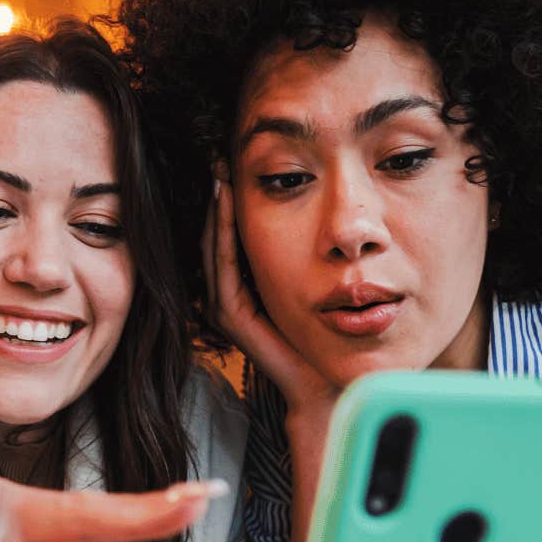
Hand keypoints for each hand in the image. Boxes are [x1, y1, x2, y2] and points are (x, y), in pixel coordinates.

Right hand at [204, 178, 337, 418]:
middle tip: (219, 158)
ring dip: (217, 212)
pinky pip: (225, 267)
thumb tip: (315, 212)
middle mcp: (228, 295)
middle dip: (218, 198)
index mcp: (245, 287)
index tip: (234, 163)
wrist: (327, 383)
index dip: (230, 201)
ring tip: (220, 176)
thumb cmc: (325, 336)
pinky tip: (229, 207)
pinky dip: (224, 236)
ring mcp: (226, 306)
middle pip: (215, 236)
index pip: (230, 235)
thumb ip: (302, 256)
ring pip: (214, 248)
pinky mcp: (232, 317)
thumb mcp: (312, 284)